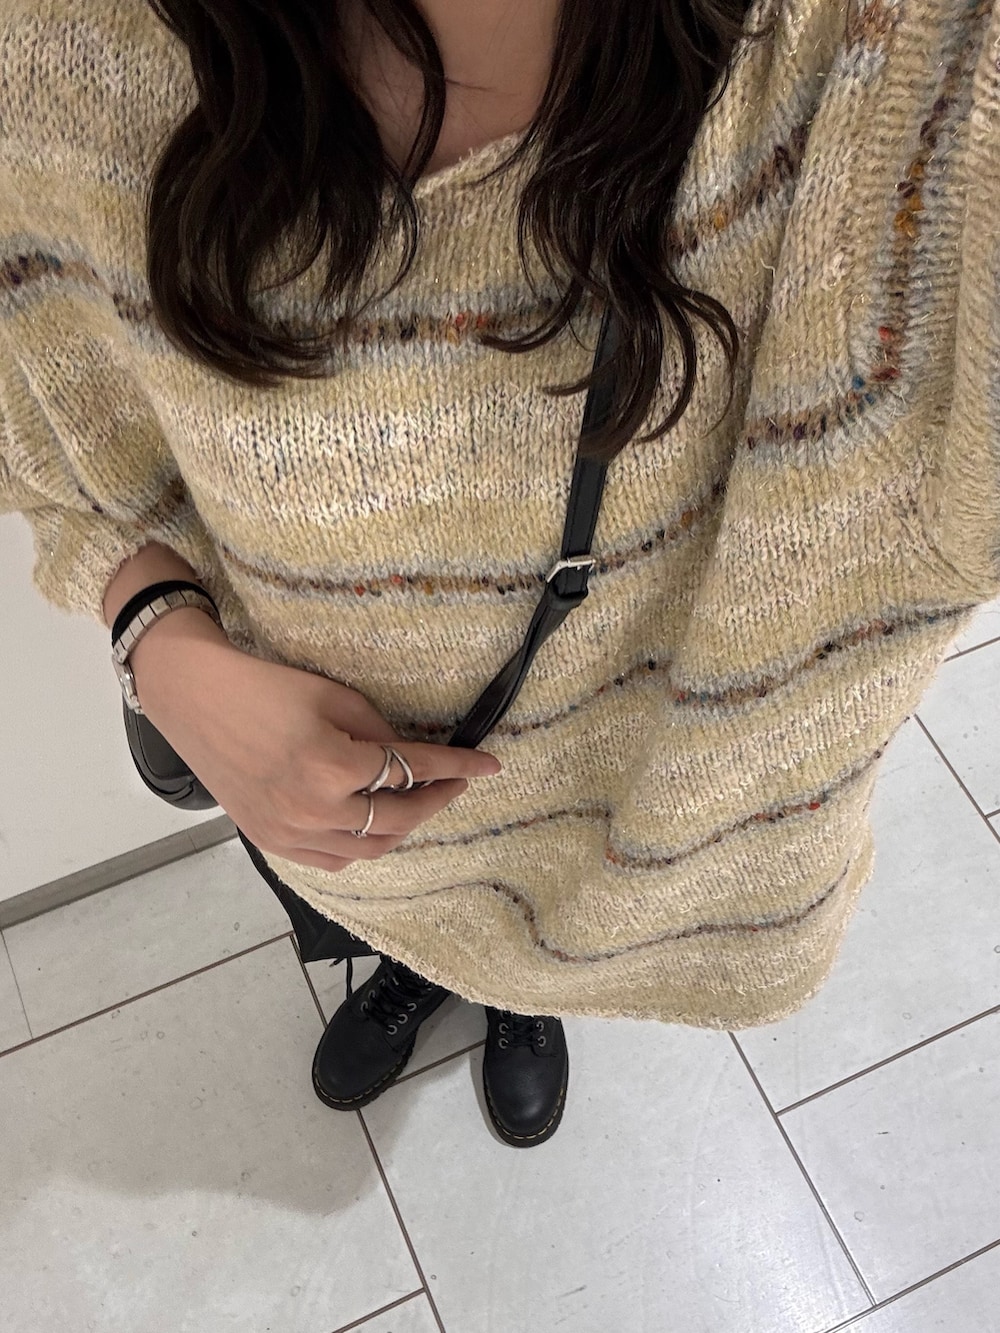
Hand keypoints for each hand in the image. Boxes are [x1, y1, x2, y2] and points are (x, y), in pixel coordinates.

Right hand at [131, 612, 501, 872]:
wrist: (195, 699)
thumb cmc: (264, 688)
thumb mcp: (335, 698)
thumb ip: (380, 734)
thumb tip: (411, 758)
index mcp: (333, 768)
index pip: (413, 771)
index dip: (457, 767)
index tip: (489, 765)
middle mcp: (315, 810)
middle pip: (399, 818)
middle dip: (436, 799)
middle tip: (455, 782)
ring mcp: (291, 833)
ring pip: (371, 848)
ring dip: (404, 827)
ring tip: (419, 802)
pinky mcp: (272, 841)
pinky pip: (333, 861)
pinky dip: (362, 846)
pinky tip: (373, 824)